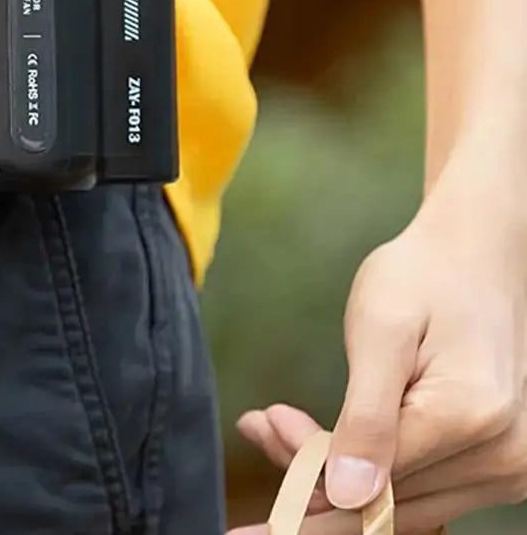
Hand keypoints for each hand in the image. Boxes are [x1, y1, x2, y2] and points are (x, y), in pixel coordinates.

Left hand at [228, 151, 526, 533]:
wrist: (474, 254)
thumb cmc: (422, 277)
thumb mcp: (381, 329)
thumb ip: (365, 415)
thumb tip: (346, 496)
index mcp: (470, 419)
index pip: (372, 481)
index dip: (307, 464)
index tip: (259, 422)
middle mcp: (501, 458)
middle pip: (384, 505)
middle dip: (310, 476)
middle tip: (258, 426)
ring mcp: (505, 467)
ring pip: (398, 507)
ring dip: (331, 479)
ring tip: (276, 426)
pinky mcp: (493, 464)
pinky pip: (419, 491)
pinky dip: (365, 475)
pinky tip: (319, 441)